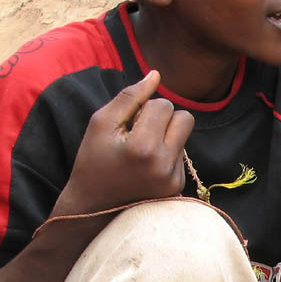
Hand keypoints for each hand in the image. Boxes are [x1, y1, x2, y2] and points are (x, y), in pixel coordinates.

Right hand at [53, 71, 193, 216]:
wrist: (93, 206)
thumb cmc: (93, 160)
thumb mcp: (102, 123)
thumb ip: (130, 96)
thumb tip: (156, 74)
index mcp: (144, 147)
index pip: (165, 106)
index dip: (146, 107)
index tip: (130, 122)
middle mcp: (165, 164)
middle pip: (185, 118)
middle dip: (165, 118)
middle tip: (140, 130)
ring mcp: (174, 178)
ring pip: (185, 136)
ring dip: (166, 135)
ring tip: (141, 149)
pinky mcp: (178, 186)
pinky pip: (181, 155)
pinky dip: (166, 154)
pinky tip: (146, 165)